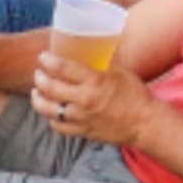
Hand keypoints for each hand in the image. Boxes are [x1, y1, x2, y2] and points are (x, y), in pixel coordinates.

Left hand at [31, 52, 153, 146]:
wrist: (145, 124)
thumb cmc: (136, 95)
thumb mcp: (120, 71)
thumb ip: (102, 63)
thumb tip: (92, 50)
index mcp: (94, 81)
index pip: (62, 68)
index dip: (48, 61)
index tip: (43, 56)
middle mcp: (84, 100)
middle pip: (50, 88)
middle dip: (39, 78)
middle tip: (38, 73)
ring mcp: (81, 118)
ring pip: (48, 110)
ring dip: (38, 99)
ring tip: (37, 92)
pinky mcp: (83, 132)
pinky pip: (58, 126)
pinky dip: (51, 118)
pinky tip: (52, 112)